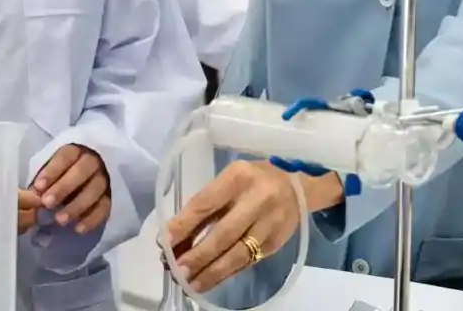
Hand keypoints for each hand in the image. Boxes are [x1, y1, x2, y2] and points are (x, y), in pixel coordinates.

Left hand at [30, 144, 112, 234]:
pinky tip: (78, 229)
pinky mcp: (110, 197)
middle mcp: (93, 162)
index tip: (38, 187)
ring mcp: (104, 179)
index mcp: (76, 151)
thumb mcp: (50, 171)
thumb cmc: (59, 176)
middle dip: (63, 188)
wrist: (83, 182)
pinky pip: (104, 207)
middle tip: (47, 203)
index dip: (52, 171)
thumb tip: (31, 196)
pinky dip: (92, 219)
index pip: (65, 156)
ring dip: (76, 206)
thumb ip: (42, 181)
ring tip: (59, 220)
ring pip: (94, 190)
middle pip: (82, 171)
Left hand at [164, 160, 340, 293]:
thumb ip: (206, 205)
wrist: (298, 186)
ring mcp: (269, 223)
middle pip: (223, 234)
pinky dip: (226, 273)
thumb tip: (175, 237)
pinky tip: (209, 280)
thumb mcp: (229, 180)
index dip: (184, 225)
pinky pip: (247, 262)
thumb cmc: (253, 180)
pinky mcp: (276, 243)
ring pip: (237, 254)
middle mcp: (257, 199)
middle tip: (176, 271)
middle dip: (197, 256)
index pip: (206, 203)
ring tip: (189, 284)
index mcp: (238, 177)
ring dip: (211, 272)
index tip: (164, 243)